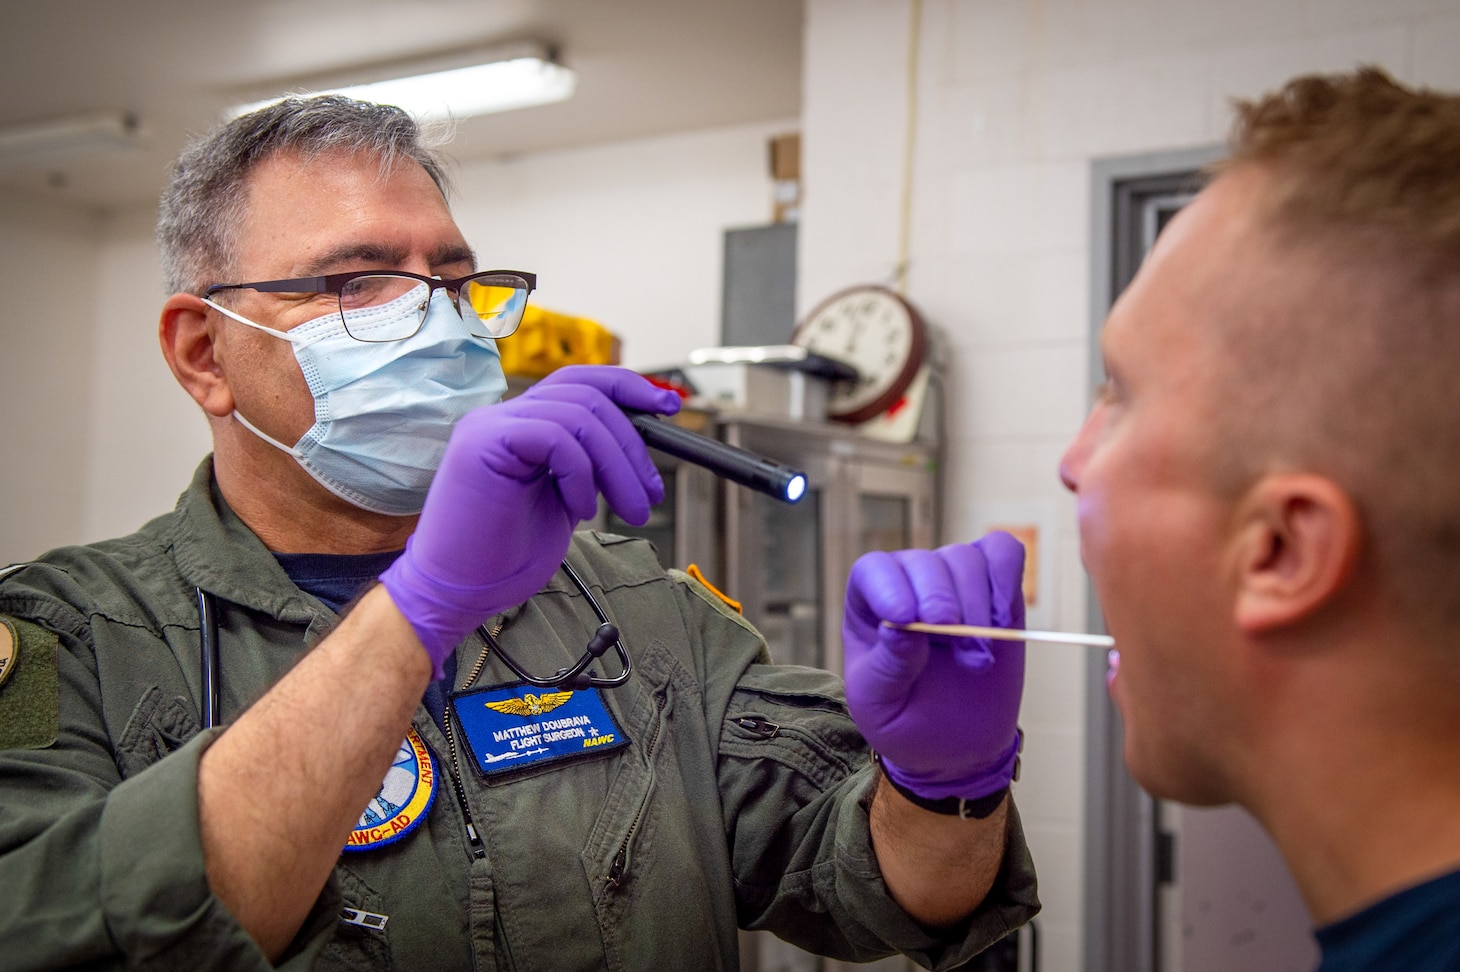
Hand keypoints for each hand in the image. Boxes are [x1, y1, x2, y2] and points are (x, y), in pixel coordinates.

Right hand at [380, 365, 680, 675]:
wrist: (454, 594)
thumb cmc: (502, 557)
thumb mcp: (563, 502)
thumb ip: (588, 467)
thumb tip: (634, 450)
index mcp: (519, 425)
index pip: (580, 382)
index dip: (628, 388)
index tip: (668, 408)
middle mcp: (501, 416)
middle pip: (587, 395)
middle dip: (632, 444)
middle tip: (650, 493)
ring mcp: (489, 426)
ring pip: (579, 416)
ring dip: (618, 467)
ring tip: (630, 510)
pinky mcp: (482, 444)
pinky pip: (555, 437)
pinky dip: (581, 475)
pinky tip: (580, 511)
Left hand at [843, 533, 1025, 800]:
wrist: (954, 742)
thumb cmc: (905, 719)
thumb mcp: (881, 704)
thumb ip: (888, 665)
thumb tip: (899, 628)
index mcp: (869, 604)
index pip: (874, 571)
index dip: (890, 588)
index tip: (907, 621)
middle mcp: (909, 581)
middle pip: (925, 562)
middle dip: (945, 605)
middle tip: (962, 657)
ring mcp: (953, 579)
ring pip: (965, 559)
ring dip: (979, 609)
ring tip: (978, 661)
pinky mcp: (995, 585)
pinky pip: (1003, 552)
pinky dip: (1007, 578)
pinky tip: (1003, 621)